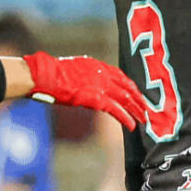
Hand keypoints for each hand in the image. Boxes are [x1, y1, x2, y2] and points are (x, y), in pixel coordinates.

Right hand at [23, 52, 146, 130]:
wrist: (43, 75)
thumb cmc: (51, 73)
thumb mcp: (74, 68)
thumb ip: (86, 74)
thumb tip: (89, 82)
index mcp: (98, 65)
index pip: (121, 76)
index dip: (131, 87)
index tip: (138, 94)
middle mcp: (103, 73)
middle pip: (128, 87)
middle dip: (139, 99)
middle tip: (147, 108)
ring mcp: (101, 85)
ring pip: (126, 99)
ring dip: (137, 110)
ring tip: (145, 119)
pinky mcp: (96, 98)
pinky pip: (116, 110)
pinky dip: (125, 118)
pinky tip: (132, 125)